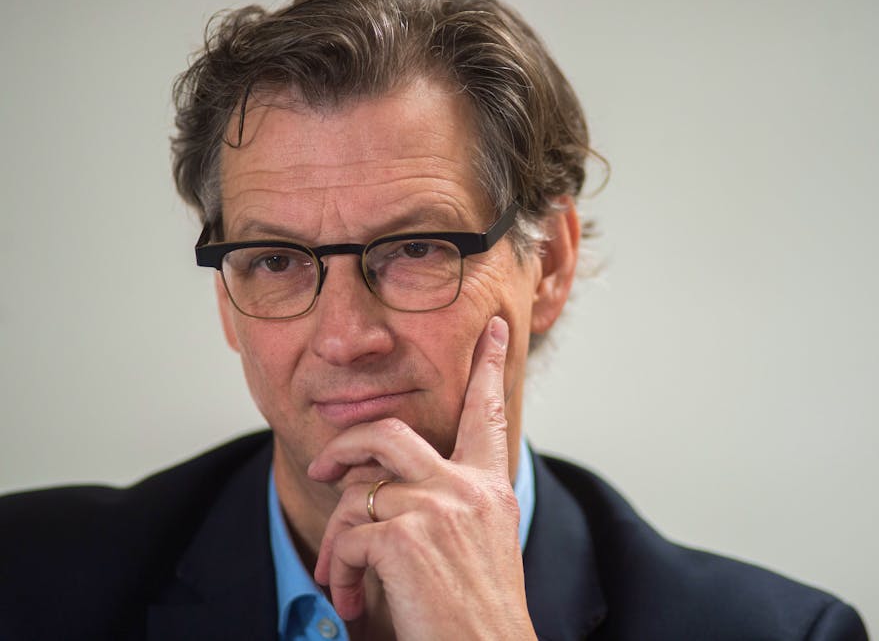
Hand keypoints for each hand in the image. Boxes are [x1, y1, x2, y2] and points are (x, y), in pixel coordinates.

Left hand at [307, 316, 535, 640]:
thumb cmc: (477, 612)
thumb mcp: (477, 543)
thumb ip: (445, 503)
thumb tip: (378, 488)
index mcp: (490, 487)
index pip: (488, 413)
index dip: (488, 366)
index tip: (492, 329)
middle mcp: (467, 487)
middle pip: (391, 433)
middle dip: (345, 445)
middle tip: (322, 467)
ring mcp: (436, 507)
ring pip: (356, 494)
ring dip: (337, 541)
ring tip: (341, 579)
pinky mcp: (403, 536)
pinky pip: (348, 539)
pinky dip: (341, 573)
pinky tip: (354, 601)